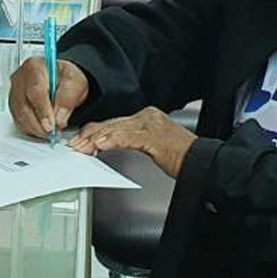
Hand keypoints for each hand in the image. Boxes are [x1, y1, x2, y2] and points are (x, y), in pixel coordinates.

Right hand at [9, 56, 88, 137]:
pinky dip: (30, 128)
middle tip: (52, 133)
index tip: (51, 125)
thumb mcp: (76, 83)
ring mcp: (15, 91)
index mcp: (35, 66)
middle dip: (39, 123)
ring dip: (35, 128)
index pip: (35, 90)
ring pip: (20, 115)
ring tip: (50, 133)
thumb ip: (68, 98)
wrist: (61, 80)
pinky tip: (41, 129)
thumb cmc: (66, 78)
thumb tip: (59, 118)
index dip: (42, 110)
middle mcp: (21, 78)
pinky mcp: (14, 104)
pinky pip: (18, 120)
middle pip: (24, 105)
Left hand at [69, 107, 195, 177]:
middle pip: (112, 124)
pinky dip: (113, 141)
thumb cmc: (178, 156)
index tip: (80, 139)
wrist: (201, 161)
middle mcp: (147, 116)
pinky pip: (129, 137)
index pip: (113, 122)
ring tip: (83, 147)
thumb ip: (130, 140)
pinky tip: (101, 145)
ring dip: (97, 140)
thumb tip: (106, 144)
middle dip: (91, 136)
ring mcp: (151, 124)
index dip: (94, 131)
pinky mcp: (155, 136)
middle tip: (75, 145)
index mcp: (146, 117)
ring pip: (117, 130)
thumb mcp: (149, 145)